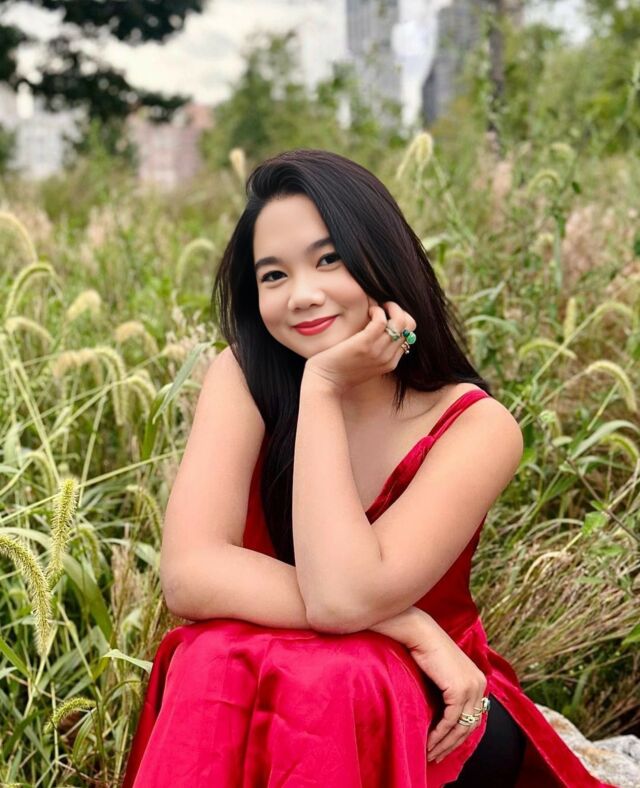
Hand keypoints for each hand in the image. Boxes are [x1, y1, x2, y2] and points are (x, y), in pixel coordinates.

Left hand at [303, 300, 416, 394]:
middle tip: (384, 307)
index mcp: (390, 362)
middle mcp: (388, 357)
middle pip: (409, 327)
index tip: (386, 315)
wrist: (325, 382)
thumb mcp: (365, 364)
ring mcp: (378, 351)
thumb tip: (381, 329)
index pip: (409, 335)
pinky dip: (377, 310)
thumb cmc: (340, 371)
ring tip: (376, 307)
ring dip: (390, 307)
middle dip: (399, 311)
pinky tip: (368, 310)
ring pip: (400, 322)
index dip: (400, 321)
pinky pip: (381, 320)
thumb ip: (376, 351)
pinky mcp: (365, 344)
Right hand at [406, 617, 486, 763]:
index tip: (444, 747)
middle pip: (470, 725)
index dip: (459, 735)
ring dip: (445, 743)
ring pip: (461, 727)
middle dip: (453, 744)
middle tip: (437, 756)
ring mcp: (471, 687)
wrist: (420, 633)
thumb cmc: (426, 650)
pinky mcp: (459, 689)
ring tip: (431, 753)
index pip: (473, 716)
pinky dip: (439, 734)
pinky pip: (450, 720)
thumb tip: (445, 717)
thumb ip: (449, 691)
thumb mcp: (444, 673)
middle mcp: (479, 684)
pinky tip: (429, 741)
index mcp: (479, 680)